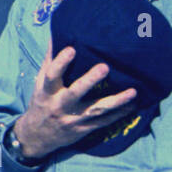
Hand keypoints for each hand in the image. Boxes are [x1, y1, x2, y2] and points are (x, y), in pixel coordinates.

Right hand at [13, 46, 137, 159]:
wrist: (38, 136)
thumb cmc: (42, 103)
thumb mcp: (40, 84)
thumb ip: (50, 61)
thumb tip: (57, 35)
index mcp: (48, 91)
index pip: (52, 75)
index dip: (61, 62)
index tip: (72, 49)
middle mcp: (60, 105)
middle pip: (75, 93)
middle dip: (90, 80)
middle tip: (104, 67)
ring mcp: (73, 118)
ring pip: (96, 109)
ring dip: (116, 101)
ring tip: (133, 92)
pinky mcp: (84, 129)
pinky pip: (104, 122)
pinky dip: (119, 114)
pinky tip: (132, 106)